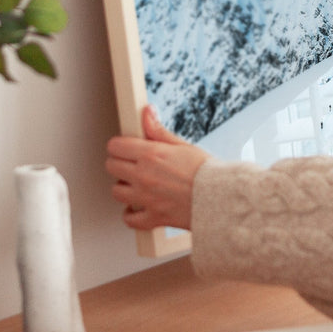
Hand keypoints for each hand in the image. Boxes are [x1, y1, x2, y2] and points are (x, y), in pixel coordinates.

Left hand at [105, 105, 209, 231]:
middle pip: (111, 167)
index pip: (116, 146)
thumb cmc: (206, 172)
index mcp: (151, 155)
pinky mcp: (153, 217)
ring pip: (116, 192)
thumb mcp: (182, 145)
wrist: (221, 198)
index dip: (119, 145)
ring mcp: (146, 198)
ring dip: (124, 187)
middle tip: (131, 164)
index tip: (125, 147)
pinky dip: (131, 214)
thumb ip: (158, 131)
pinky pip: (129, 219)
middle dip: (119, 163)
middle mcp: (144, 176)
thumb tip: (147, 113)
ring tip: (136, 184)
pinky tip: (138, 207)